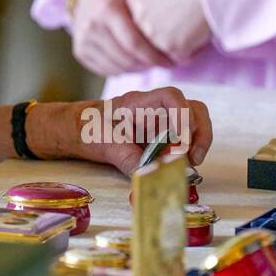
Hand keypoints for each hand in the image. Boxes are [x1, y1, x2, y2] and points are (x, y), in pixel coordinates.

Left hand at [29, 87, 212, 175]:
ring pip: (193, 123)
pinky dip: (187, 153)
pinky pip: (183, 140)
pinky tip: (177, 168)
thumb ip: (129, 160)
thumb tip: (153, 178)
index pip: (172, 97)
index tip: (182, 143)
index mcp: (139, 103)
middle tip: (193, 158)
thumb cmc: (87, 128)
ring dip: (197, 143)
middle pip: (193, 109)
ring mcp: (161, 122)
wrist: (76, 129)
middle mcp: (155, 109)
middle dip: (200, 133)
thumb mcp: (104, 144)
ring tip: (188, 164)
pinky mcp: (161, 137)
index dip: (184, 117)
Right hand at [70, 0, 172, 75]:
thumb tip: (179, 41)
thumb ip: (150, 16)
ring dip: (138, 70)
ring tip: (152, 64)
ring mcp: (83, 40)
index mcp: (107, 10)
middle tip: (165, 65)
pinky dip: (124, 71)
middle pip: (126, 58)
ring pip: (117, 67)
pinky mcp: (80, 52)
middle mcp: (91, 26)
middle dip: (149, 65)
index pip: (134, 44)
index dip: (155, 57)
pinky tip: (136, 64)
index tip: (172, 61)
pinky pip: (106, 70)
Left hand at [124, 0, 211, 63]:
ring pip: (165, 51)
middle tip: (188, 18)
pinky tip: (201, 31)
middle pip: (150, 39)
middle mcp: (137, 17)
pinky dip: (194, 50)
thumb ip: (147, 8)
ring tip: (195, 23)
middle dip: (170, 35)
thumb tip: (146, 36)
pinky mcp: (171, 46)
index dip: (162, 19)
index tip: (177, 8)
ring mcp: (153, 34)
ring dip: (182, 43)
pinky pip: (182, 58)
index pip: (140, 22)